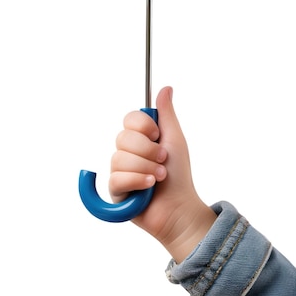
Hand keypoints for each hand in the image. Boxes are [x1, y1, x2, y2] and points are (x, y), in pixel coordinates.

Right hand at [109, 86, 216, 262]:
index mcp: (141, 138)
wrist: (180, 207)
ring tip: (159, 178)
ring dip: (145, 168)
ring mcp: (120, 170)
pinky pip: (116, 178)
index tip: (158, 136)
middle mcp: (127, 152)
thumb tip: (165, 88)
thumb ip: (166, 114)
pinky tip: (148, 188)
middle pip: (124, 138)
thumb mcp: (174, 139)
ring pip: (120, 158)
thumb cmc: (179, 175)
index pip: (129, 119)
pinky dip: (137, 181)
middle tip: (163, 161)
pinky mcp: (115, 190)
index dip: (144, 126)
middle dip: (148, 151)